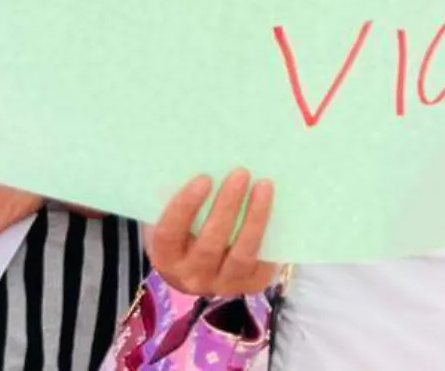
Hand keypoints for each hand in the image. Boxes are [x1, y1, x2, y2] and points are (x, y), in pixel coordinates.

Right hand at [147, 170, 276, 297]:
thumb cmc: (186, 232)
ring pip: (241, 255)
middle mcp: (191, 277)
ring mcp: (222, 284)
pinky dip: (271, 234)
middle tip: (241, 173)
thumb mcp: (176, 220)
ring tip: (264, 186)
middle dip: (227, 207)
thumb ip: (180, 199)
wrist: (200, 271)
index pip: (170, 233)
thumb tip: (203, 159)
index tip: (204, 178)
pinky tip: (279, 207)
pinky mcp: (250, 285)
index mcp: (165, 257)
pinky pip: (264, 261)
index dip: (185, 206)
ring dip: (255, 219)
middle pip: (210, 244)